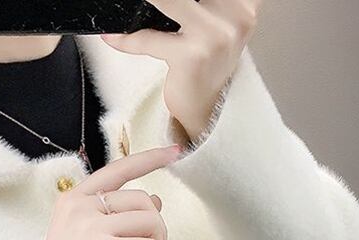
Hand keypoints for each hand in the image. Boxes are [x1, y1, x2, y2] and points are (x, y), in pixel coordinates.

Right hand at [43, 144, 181, 239]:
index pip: (117, 170)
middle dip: (158, 231)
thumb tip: (155, 200)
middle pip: (143, 200)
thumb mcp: (87, 238)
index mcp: (74, 199)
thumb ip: (117, 217)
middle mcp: (81, 207)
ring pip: (151, 223)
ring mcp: (91, 226)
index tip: (175, 151)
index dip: (149, 159)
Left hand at [101, 0, 262, 142]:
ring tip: (126, 4)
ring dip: (146, 1)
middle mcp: (236, 16)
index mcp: (244, 3)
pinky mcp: (193, 57)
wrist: (207, 111)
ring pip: (170, 0)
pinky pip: (150, 39)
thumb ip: (204, 2)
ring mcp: (215, 36)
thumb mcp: (214, 22)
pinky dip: (128, 39)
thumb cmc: (206, 63)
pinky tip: (113, 38)